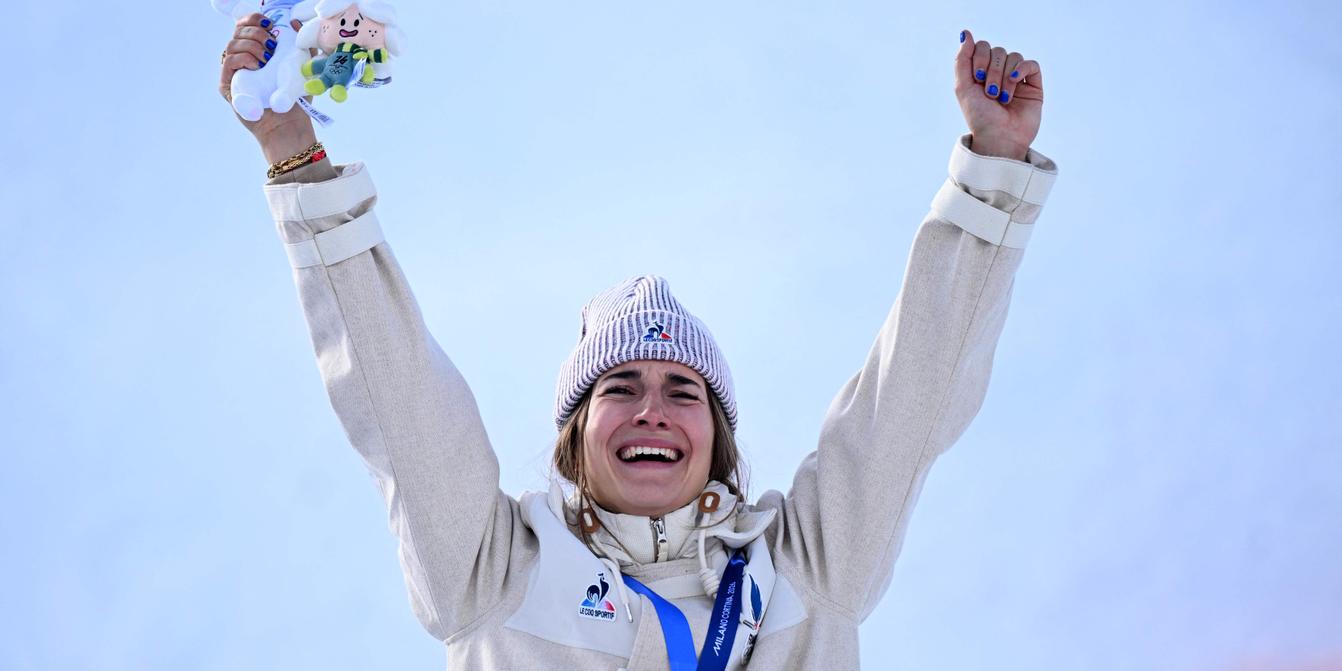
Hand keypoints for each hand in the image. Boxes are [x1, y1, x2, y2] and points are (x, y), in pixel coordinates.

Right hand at [219, 13, 317, 162]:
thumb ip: (302, 45)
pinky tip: (257, 64)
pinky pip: (228, 63)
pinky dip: (243, 58)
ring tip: (267, 58)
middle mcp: (240, 59)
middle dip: (256, 32)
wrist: (289, 125)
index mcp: (255, 51)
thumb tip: (294, 22)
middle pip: (238, 32)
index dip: (254, 20)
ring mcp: (232, 73)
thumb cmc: (296, 98)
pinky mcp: (227, 86)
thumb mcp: (303, 67)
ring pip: (232, 45)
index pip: (246, 26)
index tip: (269, 23)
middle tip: (272, 45)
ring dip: (251, 46)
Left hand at [953, 29, 1043, 160]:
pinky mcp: (1033, 85)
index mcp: (981, 72)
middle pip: (998, 52)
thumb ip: (962, 60)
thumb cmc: (979, 117)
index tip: (977, 79)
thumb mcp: (963, 88)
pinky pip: (1031, 64)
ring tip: (1002, 98)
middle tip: (990, 94)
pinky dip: (1022, 69)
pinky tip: (1015, 82)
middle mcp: (998, 73)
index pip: (982, 47)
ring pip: (1014, 57)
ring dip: (1004, 77)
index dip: (979, 58)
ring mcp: (1017, 79)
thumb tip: (966, 33)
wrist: (999, 139)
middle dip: (992, 72)